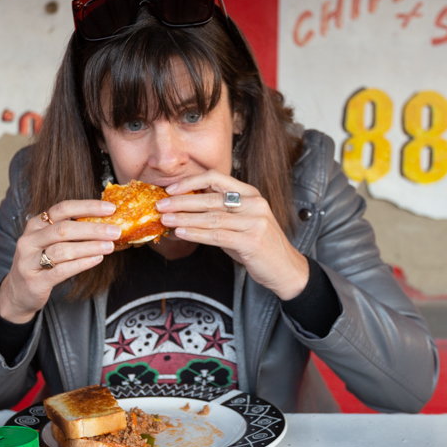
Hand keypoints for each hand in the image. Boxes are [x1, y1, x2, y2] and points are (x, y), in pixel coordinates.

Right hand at [0, 200, 120, 323]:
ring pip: (62, 250)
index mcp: (35, 224)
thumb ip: (70, 231)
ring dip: (89, 247)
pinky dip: (81, 264)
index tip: (111, 208)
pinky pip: (61, 270)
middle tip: (115, 231)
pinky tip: (97, 259)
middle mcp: (29, 240)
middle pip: (63, 229)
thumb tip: (105, 223)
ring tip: (109, 246)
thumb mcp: (49, 242)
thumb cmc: (40, 263)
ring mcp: (29, 261)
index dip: (88, 206)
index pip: (62, 208)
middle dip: (92, 229)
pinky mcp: (34, 281)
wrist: (18, 293)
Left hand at [156, 171, 308, 299]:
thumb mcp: (240, 223)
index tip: (171, 189)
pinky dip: (196, 234)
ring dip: (184, 218)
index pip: (216, 177)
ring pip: (211, 217)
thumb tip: (181, 214)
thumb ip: (217, 215)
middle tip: (160, 205)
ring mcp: (255, 222)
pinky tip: (181, 233)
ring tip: (165, 219)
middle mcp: (254, 204)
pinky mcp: (252, 241)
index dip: (191, 181)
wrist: (286, 269)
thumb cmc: (259, 246)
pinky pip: (217, 236)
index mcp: (250, 194)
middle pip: (210, 198)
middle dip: (181, 201)